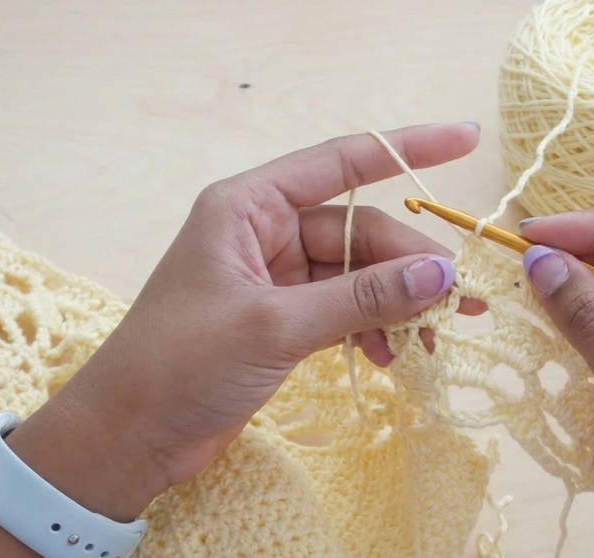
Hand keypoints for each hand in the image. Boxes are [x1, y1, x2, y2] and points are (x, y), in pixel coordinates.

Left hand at [0, 123, 482, 517]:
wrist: (128, 437)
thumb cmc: (181, 365)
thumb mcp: (275, 326)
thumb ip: (361, 297)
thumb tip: (442, 273)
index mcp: (249, 206)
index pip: (340, 162)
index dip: (406, 148)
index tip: (465, 140)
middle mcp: (264, 232)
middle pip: (358, 232)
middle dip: (409, 265)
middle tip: (459, 301)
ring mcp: (275, 278)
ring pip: (356, 275)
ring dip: (396, 305)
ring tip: (433, 340)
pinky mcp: (281, 320)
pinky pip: (344, 310)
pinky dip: (371, 330)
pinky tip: (389, 358)